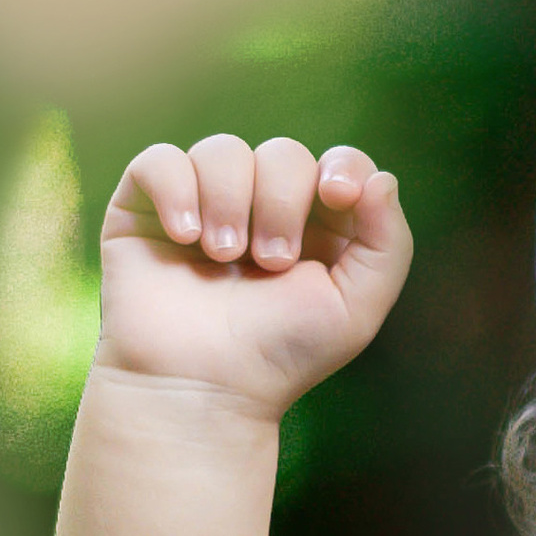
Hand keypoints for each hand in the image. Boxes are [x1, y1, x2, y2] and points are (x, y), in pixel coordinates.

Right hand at [96, 135, 413, 416]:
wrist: (201, 386)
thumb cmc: (281, 355)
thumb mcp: (357, 309)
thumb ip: (388, 244)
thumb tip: (380, 178)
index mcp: (317, 226)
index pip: (339, 162)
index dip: (344, 165)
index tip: (337, 195)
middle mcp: (261, 207)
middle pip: (283, 154)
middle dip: (282, 202)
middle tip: (271, 262)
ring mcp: (204, 202)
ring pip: (223, 150)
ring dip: (231, 201)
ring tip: (223, 258)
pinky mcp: (147, 206)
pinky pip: (160, 159)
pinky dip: (176, 189)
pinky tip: (185, 236)